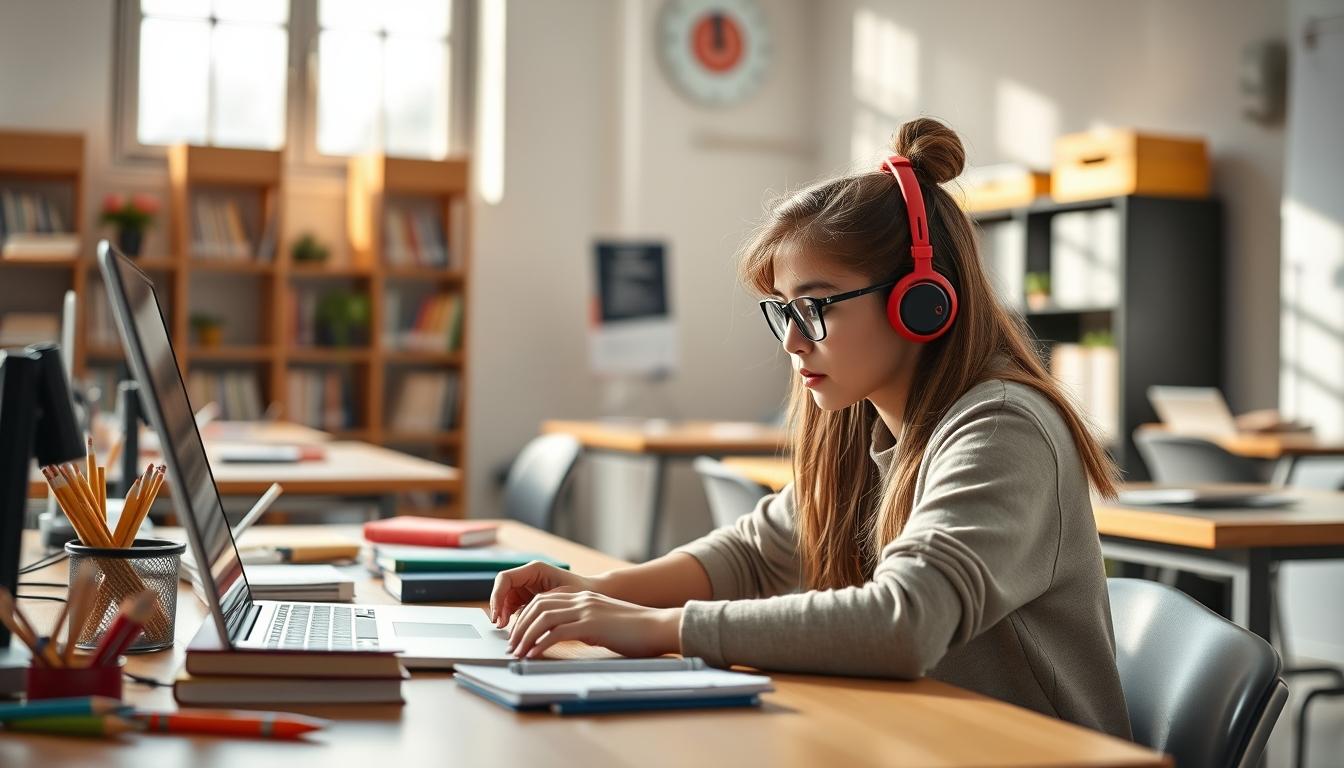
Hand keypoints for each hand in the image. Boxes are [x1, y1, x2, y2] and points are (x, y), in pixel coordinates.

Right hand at [489, 561, 596, 627]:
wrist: (595, 593)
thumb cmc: (581, 592)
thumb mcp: (560, 598)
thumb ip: (540, 606)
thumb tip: (521, 619)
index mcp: (535, 569)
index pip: (504, 579)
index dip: (497, 596)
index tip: (497, 616)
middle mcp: (528, 576)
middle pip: (502, 590)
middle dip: (499, 608)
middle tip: (501, 627)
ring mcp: (528, 586)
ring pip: (506, 600)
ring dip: (504, 615)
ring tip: (510, 632)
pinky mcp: (529, 598)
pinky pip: (514, 607)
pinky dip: (512, 619)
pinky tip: (518, 630)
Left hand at [507, 588, 682, 658]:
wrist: (658, 626)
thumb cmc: (635, 630)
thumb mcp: (604, 622)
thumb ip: (584, 625)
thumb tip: (565, 636)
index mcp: (583, 597)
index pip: (543, 600)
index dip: (525, 616)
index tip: (517, 635)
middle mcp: (581, 599)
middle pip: (537, 606)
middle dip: (520, 626)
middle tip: (512, 645)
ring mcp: (586, 610)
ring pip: (543, 618)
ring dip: (525, 636)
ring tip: (518, 652)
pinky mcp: (591, 625)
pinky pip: (557, 633)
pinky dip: (540, 644)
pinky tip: (533, 655)